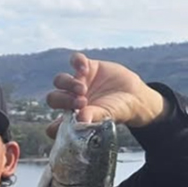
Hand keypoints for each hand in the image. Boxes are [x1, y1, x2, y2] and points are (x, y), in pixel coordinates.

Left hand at [44, 52, 169, 137]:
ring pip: (60, 80)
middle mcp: (70, 100)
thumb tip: (81, 121)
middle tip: (81, 102)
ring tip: (82, 89)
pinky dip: (77, 62)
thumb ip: (93, 117)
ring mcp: (77, 83)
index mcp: (71, 118)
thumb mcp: (107, 116)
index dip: (54, 126)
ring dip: (68, 84)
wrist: (133, 96)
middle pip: (53, 98)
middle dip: (63, 100)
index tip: (65, 125)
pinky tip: (85, 69)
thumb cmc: (118, 111)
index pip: (53, 125)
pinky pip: (75, 60)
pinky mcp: (87, 67)